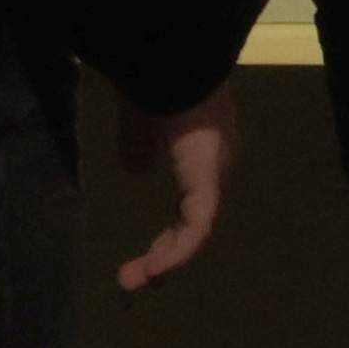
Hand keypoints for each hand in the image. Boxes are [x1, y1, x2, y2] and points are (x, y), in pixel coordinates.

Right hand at [111, 86, 239, 290]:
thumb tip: (132, 170)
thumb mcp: (139, 122)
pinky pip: (195, 226)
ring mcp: (215, 175)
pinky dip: (176, 251)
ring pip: (195, 230)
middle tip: (139, 278)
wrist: (172, 66)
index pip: (191, 200)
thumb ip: (137, 146)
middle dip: (165, 251)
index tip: (147, 253)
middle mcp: (215, 165)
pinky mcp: (207, 183)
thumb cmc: (154, 86)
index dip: (170, 228)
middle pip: (194, 221)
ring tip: (135, 281)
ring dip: (165, 258)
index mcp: (202, 151)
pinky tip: (153, 269)